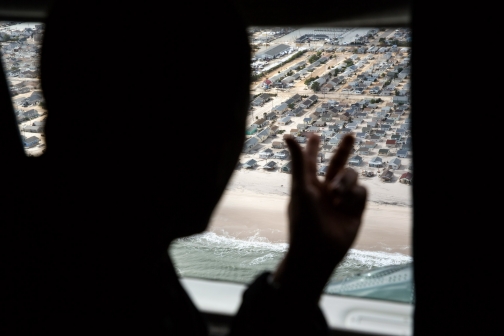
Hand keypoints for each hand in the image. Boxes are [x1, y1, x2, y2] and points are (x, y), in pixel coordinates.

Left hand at [273, 133, 366, 302]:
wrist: (319, 249)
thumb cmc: (304, 218)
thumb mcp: (300, 187)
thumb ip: (298, 162)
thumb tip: (287, 136)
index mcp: (309, 183)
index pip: (311, 161)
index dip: (312, 148)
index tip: (314, 136)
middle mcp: (326, 189)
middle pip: (338, 163)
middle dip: (344, 149)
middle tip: (350, 135)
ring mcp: (342, 198)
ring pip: (352, 176)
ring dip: (345, 182)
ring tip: (336, 196)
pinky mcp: (356, 209)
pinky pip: (362, 191)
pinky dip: (354, 196)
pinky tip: (345, 206)